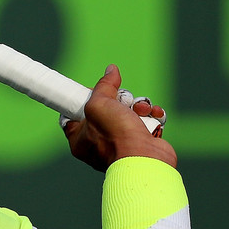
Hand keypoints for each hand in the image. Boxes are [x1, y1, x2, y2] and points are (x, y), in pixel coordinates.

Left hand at [61, 64, 176, 171]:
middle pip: (106, 110)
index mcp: (80, 139)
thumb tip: (111, 69)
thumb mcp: (100, 103)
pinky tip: (154, 114)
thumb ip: (104, 85)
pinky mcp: (141, 142)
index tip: (94, 91)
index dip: (84, 99)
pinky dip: (151, 115)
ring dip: (138, 105)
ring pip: (128, 113)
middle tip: (122, 100)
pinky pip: (145, 122)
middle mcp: (98, 143)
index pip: (74, 115)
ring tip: (141, 109)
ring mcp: (121, 143)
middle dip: (119, 100)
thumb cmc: (116, 136)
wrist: (145, 158)